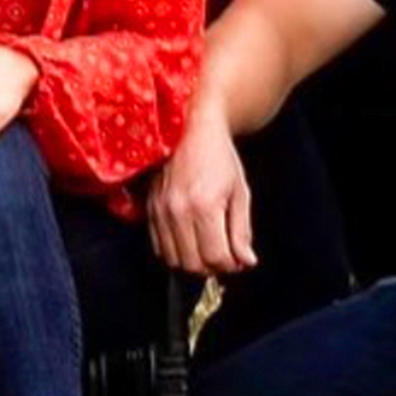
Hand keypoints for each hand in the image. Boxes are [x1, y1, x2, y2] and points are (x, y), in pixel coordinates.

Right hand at [149, 103, 255, 275]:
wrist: (189, 128)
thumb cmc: (218, 157)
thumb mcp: (240, 192)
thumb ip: (242, 231)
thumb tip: (246, 261)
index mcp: (204, 205)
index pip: (216, 257)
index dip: (231, 265)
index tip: (239, 258)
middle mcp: (178, 211)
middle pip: (193, 264)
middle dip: (212, 267)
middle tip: (224, 255)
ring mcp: (161, 210)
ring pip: (174, 259)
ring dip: (193, 262)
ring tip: (207, 248)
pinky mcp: (150, 208)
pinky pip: (159, 246)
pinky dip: (175, 251)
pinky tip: (190, 240)